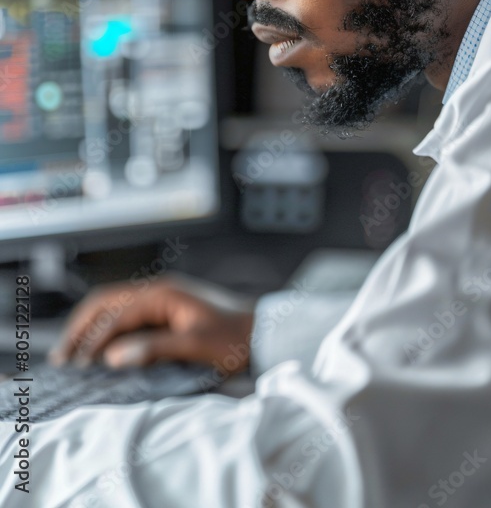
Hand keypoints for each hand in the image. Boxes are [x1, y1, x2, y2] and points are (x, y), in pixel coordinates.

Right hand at [48, 273, 254, 373]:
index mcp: (162, 293)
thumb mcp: (196, 345)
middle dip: (81, 328)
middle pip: (106, 302)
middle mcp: (157, 290)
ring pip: (113, 307)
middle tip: (61, 358)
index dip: (94, 340)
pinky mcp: (165, 310)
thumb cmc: (234, 338)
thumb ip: (155, 349)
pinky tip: (100, 349)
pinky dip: (106, 330)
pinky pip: (126, 315)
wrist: (263, 333)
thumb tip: (114, 357)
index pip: (116, 314)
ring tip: (72, 354)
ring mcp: (161, 299)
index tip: (78, 366)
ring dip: (90, 328)